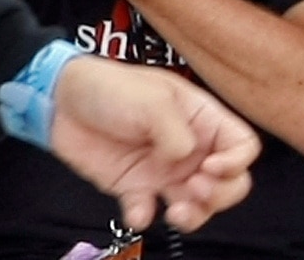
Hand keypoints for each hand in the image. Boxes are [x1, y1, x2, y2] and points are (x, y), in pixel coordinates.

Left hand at [47, 55, 260, 232]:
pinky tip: (136, 208)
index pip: (242, 145)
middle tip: (195, 189)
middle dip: (221, 194)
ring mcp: (164, 170)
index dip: (237, 161)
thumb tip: (187, 161)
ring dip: (194, 215)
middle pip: (230, 183)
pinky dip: (145, 216)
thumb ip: (176, 133)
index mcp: (200, 118)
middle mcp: (188, 147)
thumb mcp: (150, 100)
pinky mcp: (136, 187)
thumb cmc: (108, 88)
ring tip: (175, 212)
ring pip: (198, 206)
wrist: (60, 102)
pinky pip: (150, 212)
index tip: (212, 165)